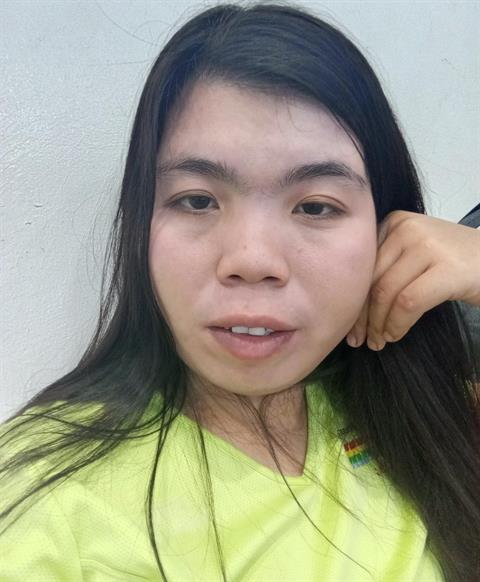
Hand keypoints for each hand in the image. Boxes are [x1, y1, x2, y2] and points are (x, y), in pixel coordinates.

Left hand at [346, 210, 479, 350]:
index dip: (351, 298)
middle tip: (359, 340)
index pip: (362, 265)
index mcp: (393, 222)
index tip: (348, 324)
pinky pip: (408, 302)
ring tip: (378, 342)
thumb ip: (386, 266)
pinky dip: (397, 324)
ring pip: (385, 291)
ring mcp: (428, 245)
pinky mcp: (447, 268)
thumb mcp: (414, 253)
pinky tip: (395, 335)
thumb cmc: (453, 263)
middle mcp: (407, 228)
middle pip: (370, 278)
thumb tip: (350, 304)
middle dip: (361, 315)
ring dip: (378, 324)